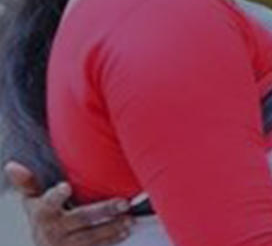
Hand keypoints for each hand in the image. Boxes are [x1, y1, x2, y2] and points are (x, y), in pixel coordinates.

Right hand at [6, 161, 130, 245]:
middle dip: (103, 211)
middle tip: (124, 202)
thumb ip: (27, 184)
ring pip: (91, 238)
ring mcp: (67, 245)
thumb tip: (11, 165)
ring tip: (129, 219)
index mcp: (43, 212)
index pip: (49, 202)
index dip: (56, 195)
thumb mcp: (32, 202)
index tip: (66, 186)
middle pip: (81, 219)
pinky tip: (125, 232)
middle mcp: (54, 230)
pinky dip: (112, 240)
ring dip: (112, 228)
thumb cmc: (42, 217)